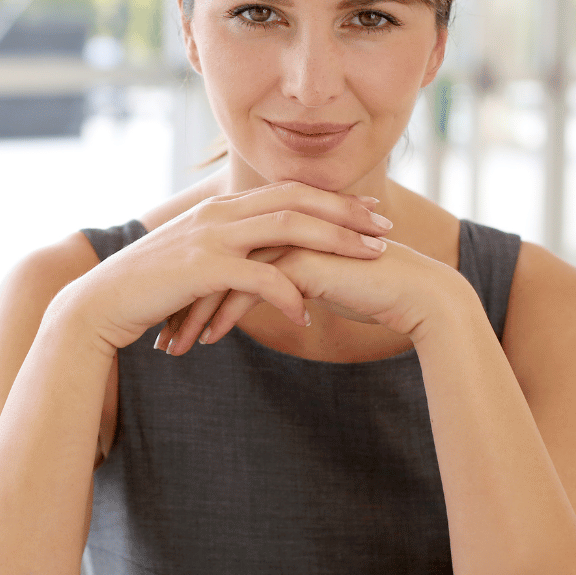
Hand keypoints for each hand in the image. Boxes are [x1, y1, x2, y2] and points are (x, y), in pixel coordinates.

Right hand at [57, 182, 393, 354]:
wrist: (101, 303)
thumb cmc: (147, 290)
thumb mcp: (193, 264)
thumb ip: (226, 257)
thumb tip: (257, 266)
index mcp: (219, 209)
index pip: (287, 192)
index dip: (331, 201)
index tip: (368, 212)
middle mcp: (219, 214)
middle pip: (297, 200)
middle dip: (347, 213)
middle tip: (386, 228)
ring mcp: (210, 236)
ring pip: (288, 229)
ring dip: (336, 242)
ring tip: (371, 259)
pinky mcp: (202, 267)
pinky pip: (260, 277)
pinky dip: (288, 296)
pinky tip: (305, 317)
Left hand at [161, 237, 467, 353]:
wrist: (413, 295)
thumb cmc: (366, 292)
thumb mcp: (311, 287)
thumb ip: (281, 283)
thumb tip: (251, 297)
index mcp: (275, 227)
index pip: (217, 258)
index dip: (191, 293)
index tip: (170, 323)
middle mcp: (276, 228)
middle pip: (211, 265)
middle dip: (182, 305)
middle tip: (162, 338)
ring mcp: (287, 240)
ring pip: (222, 277)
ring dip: (195, 315)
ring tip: (176, 347)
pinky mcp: (299, 260)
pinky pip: (248, 289)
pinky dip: (225, 316)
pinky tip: (211, 340)